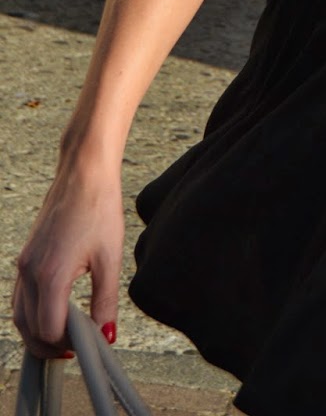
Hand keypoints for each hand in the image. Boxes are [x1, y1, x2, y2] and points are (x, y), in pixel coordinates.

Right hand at [12, 158, 123, 358]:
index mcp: (51, 275)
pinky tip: (53, 311)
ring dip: (38, 332)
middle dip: (50, 345)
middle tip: (75, 348)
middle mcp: (30, 272)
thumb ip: (106, 301)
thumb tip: (107, 335)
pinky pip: (20, 296)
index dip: (68, 343)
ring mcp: (24, 263)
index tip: (88, 341)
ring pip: (19, 315)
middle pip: (29, 328)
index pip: (49, 330)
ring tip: (65, 336)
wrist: (84, 172)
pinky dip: (32, 313)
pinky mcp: (26, 255)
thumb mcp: (110, 259)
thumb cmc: (99, 208)